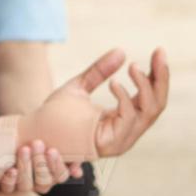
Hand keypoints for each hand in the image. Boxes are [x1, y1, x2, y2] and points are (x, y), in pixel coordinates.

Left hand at [0, 140, 79, 194]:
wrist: (17, 134)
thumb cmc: (40, 136)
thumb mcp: (56, 140)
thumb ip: (70, 153)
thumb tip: (76, 172)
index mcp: (55, 174)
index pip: (60, 175)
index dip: (57, 165)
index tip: (52, 150)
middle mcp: (41, 183)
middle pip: (44, 181)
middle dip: (41, 162)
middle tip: (37, 143)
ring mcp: (24, 185)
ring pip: (27, 185)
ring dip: (26, 167)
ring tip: (24, 149)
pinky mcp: (8, 185)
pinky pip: (9, 188)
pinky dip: (10, 180)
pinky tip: (11, 169)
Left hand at [27, 47, 169, 160]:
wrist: (34, 132)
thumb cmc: (54, 114)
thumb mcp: (79, 87)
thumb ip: (99, 72)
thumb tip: (121, 51)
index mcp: (124, 119)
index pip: (152, 97)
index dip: (159, 75)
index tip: (159, 51)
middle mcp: (127, 131)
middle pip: (158, 105)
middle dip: (161, 77)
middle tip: (159, 53)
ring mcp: (121, 140)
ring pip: (149, 112)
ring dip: (145, 87)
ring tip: (133, 66)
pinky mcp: (110, 144)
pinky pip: (128, 120)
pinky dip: (125, 100)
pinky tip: (115, 83)